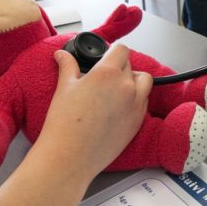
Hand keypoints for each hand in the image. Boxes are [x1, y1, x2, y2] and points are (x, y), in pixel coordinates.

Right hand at [38, 44, 152, 180]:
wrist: (70, 156)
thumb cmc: (65, 124)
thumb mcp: (64, 88)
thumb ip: (68, 66)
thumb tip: (62, 55)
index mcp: (108, 73)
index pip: (121, 49)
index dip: (113, 52)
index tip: (106, 57)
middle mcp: (126, 86)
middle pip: (130, 65)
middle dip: (118, 67)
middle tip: (103, 78)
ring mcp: (136, 104)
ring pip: (144, 82)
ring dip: (133, 81)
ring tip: (116, 90)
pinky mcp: (138, 121)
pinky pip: (144, 102)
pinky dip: (136, 99)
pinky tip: (119, 107)